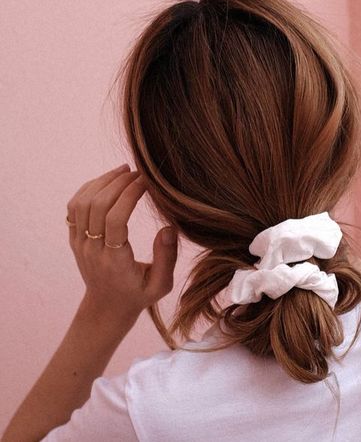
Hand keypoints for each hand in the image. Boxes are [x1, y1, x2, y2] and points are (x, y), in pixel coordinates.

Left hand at [66, 163, 177, 321]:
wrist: (106, 308)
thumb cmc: (138, 295)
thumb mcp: (161, 285)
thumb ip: (167, 258)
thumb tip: (168, 228)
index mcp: (114, 261)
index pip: (116, 220)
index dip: (130, 195)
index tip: (147, 182)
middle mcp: (92, 250)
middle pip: (97, 206)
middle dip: (118, 183)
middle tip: (138, 172)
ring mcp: (79, 243)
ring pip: (82, 203)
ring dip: (103, 182)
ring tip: (124, 171)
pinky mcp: (74, 238)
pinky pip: (73, 207)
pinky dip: (88, 188)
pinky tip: (106, 181)